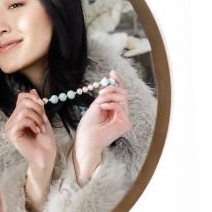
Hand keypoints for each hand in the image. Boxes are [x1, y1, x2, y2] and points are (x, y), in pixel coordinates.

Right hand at [3, 90, 55, 175]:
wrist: (46, 156)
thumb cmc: (45, 140)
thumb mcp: (42, 118)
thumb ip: (37, 106)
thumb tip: (32, 90)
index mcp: (18, 117)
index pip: (21, 98)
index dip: (33, 98)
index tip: (43, 106)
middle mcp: (11, 122)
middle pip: (23, 102)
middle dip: (38, 109)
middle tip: (44, 120)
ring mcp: (9, 128)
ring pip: (23, 111)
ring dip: (37, 118)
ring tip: (41, 128)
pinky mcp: (11, 134)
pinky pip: (22, 120)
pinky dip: (33, 124)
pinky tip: (37, 132)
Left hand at [73, 69, 130, 184]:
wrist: (86, 139)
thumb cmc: (88, 125)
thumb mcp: (96, 104)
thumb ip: (105, 94)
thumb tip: (111, 79)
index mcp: (114, 108)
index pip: (119, 92)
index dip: (117, 81)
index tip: (112, 72)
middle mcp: (121, 113)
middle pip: (123, 93)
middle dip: (112, 88)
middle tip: (101, 92)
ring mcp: (124, 119)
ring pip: (123, 98)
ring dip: (110, 96)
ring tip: (99, 101)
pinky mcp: (125, 124)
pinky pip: (121, 107)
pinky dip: (111, 104)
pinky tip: (102, 106)